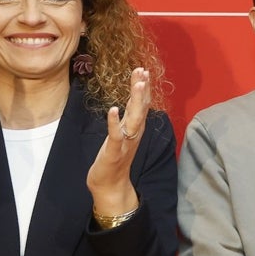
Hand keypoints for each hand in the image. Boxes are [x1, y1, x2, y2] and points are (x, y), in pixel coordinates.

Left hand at [86, 67, 149, 214]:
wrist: (111, 185)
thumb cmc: (115, 158)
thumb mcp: (123, 134)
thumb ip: (128, 118)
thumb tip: (132, 101)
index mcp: (135, 128)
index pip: (141, 104)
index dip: (143, 87)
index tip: (143, 70)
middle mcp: (134, 133)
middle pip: (141, 108)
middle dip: (142, 89)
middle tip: (143, 71)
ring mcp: (125, 143)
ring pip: (133, 119)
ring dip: (135, 101)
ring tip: (137, 84)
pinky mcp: (114, 152)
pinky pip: (115, 135)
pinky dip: (114, 122)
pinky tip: (113, 110)